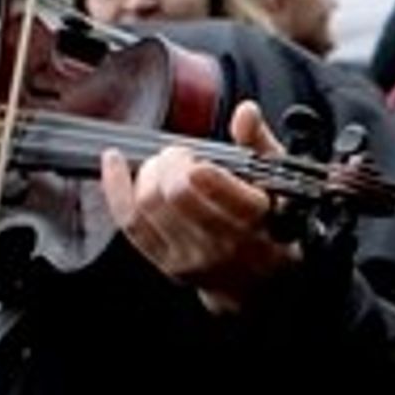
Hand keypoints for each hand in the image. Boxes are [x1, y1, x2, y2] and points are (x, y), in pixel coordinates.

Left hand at [100, 100, 301, 313]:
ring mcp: (191, 256)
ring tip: (163, 167)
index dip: (192, 162)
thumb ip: (260, 143)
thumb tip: (244, 112)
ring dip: (148, 174)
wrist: (261, 282)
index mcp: (254, 217)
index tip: (196, 156)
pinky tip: (113, 163)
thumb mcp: (280, 179)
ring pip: (148, 205)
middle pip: (172, 192)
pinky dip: (116, 188)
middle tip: (180, 157)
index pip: (206, 184)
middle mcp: (222, 241)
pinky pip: (129, 223)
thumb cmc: (272, 223)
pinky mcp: (165, 262)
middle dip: (170, 163)